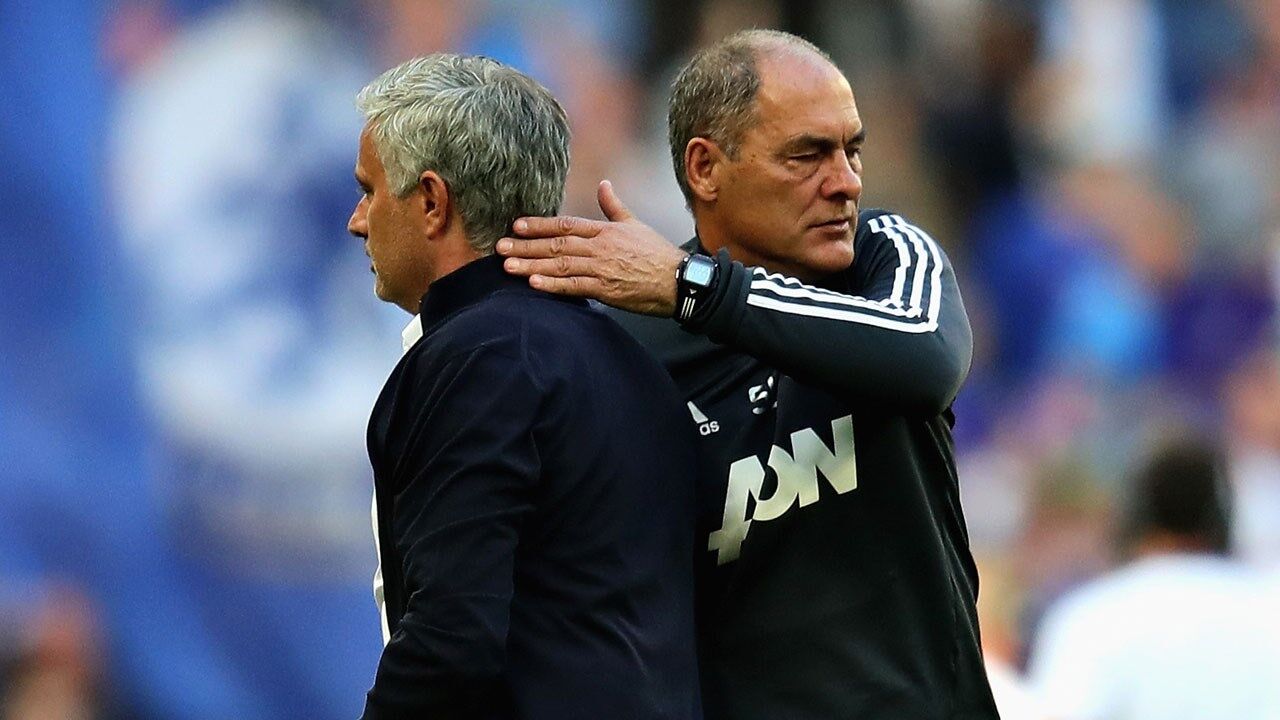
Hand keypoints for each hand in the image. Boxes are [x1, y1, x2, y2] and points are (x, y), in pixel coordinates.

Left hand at [496, 180, 685, 316]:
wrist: (679, 281)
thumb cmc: (658, 254)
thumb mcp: (635, 223)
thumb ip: (614, 205)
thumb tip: (604, 183)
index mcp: (605, 230)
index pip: (565, 225)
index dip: (539, 225)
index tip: (516, 225)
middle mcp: (600, 247)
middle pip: (556, 245)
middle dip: (525, 246)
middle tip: (499, 247)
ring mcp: (602, 268)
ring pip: (560, 265)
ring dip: (532, 265)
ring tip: (508, 266)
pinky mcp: (607, 290)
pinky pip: (575, 287)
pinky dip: (554, 285)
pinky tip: (534, 283)